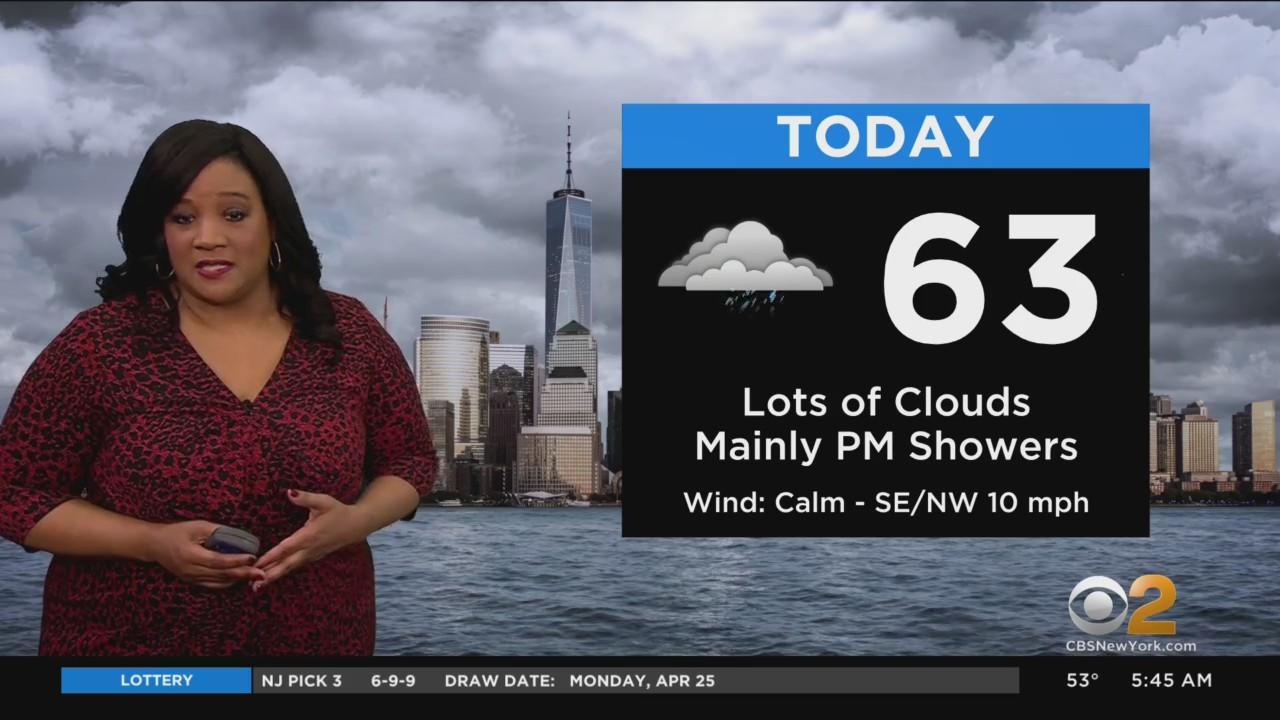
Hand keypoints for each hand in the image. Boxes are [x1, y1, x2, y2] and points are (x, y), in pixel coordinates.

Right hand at [146, 520, 266, 589]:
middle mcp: (190, 570)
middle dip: (243, 574)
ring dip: (238, 580)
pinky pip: (213, 585)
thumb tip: (240, 536)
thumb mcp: (197, 526)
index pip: (218, 561)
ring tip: (255, 576)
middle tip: (261, 573)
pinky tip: (240, 578)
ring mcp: (191, 578)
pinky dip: (228, 582)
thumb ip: (218, 531)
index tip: (252, 557)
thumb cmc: (177, 532)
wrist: (155, 545)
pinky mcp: (192, 581)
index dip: (236, 560)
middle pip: (221, 574)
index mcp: (190, 555)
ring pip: (219, 582)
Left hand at [252, 489, 371, 590]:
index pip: (285, 548)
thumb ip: (305, 498)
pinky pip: (295, 566)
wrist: (356, 526)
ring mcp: (312, 555)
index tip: (256, 564)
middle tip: (253, 585)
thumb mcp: (324, 501)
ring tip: (258, 586)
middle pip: (286, 565)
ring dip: (274, 577)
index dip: (270, 557)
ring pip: (290, 568)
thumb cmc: (338, 512)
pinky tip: (273, 576)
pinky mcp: (313, 557)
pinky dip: (283, 572)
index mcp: (309, 536)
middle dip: (269, 575)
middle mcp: (309, 549)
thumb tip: (289, 492)